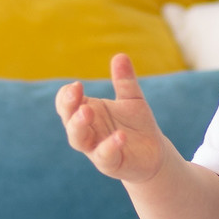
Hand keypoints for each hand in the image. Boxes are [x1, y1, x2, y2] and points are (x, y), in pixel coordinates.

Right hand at [56, 54, 172, 184]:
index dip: (67, 94)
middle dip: (69, 106)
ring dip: (79, 125)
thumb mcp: (132, 99)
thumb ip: (125, 80)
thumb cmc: (136, 125)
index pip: (65, 102)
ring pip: (78, 139)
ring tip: (87, 111)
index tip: (78, 85)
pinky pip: (105, 156)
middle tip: (75, 92)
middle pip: (67, 119)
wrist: (153, 153)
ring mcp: (95, 149)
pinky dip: (110, 145)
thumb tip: (120, 55)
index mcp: (87, 112)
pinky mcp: (110, 164)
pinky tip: (120, 135)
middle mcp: (87, 131)